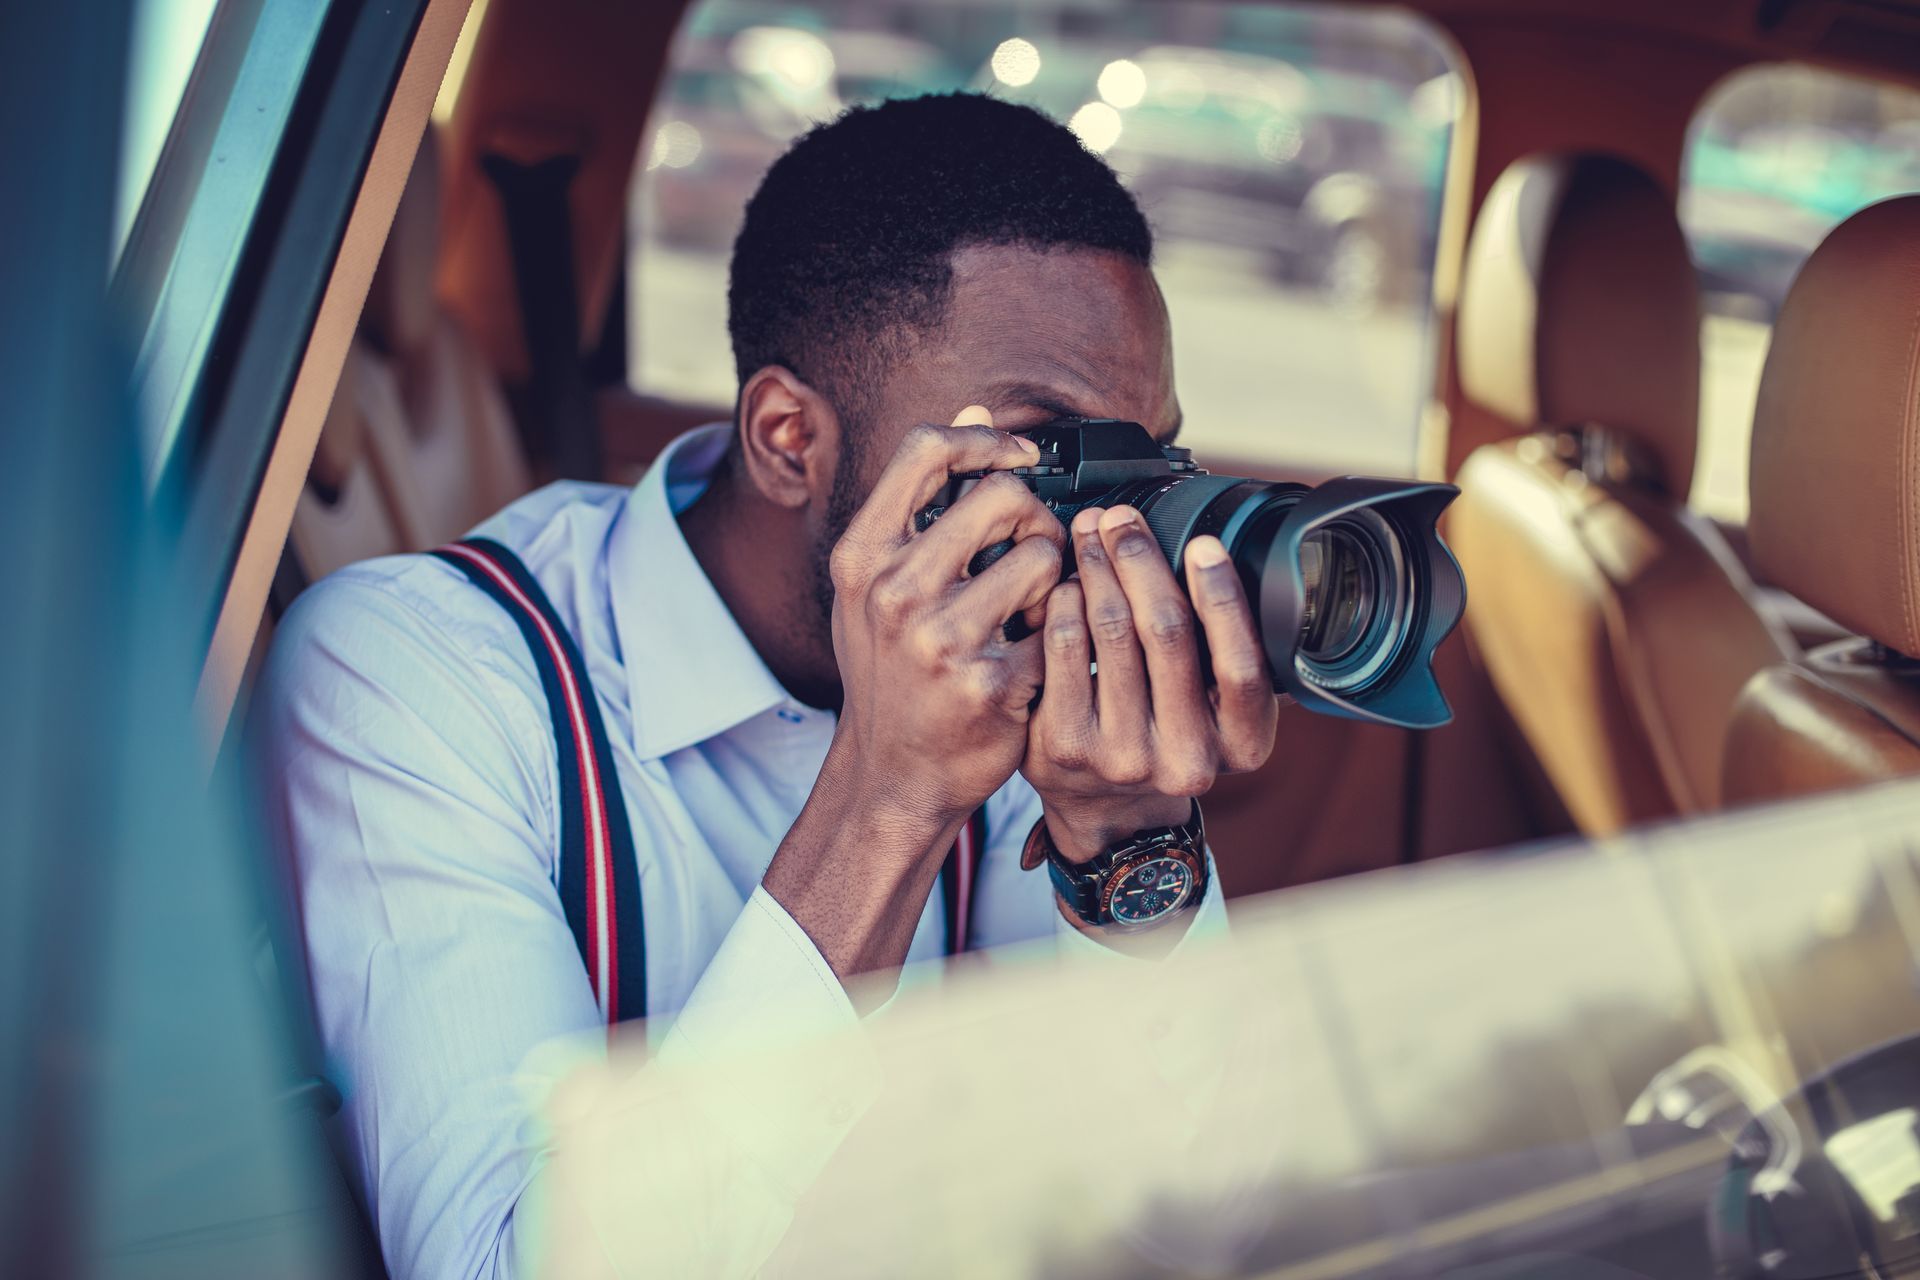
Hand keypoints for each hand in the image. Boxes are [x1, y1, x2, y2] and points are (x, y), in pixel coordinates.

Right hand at [765, 407, 1065, 983]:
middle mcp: (893, 592)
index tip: (1022, 459)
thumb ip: (925, 500)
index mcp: (863, 556)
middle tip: (1034, 551)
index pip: (928, 449)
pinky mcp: (991, 683)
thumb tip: (975, 413)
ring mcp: (940, 640)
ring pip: (1045, 556)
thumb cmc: (893, 671)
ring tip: (1033, 610)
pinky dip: (1062, 636)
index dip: (987, 441)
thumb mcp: (882, 583)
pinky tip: (1036, 658)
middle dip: (1035, 516)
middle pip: (1003, 494)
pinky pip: (1062, 624)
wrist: (894, 777)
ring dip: (1056, 580)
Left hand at [1021, 505, 1278, 863]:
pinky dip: (1065, 602)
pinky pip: (1062, 649)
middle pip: (1167, 634)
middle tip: (1122, 518)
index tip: (1204, 542)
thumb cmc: (1170, 733)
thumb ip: (1224, 651)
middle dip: (1142, 560)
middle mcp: (1186, 759)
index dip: (1222, 596)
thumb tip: (1210, 551)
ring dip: (1098, 569)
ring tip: (1090, 534)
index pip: (1240, 664)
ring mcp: (1121, 758)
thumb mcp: (1219, 709)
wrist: (1109, 809)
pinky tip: (1065, 581)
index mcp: (1241, 744)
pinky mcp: (1064, 748)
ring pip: (1109, 633)